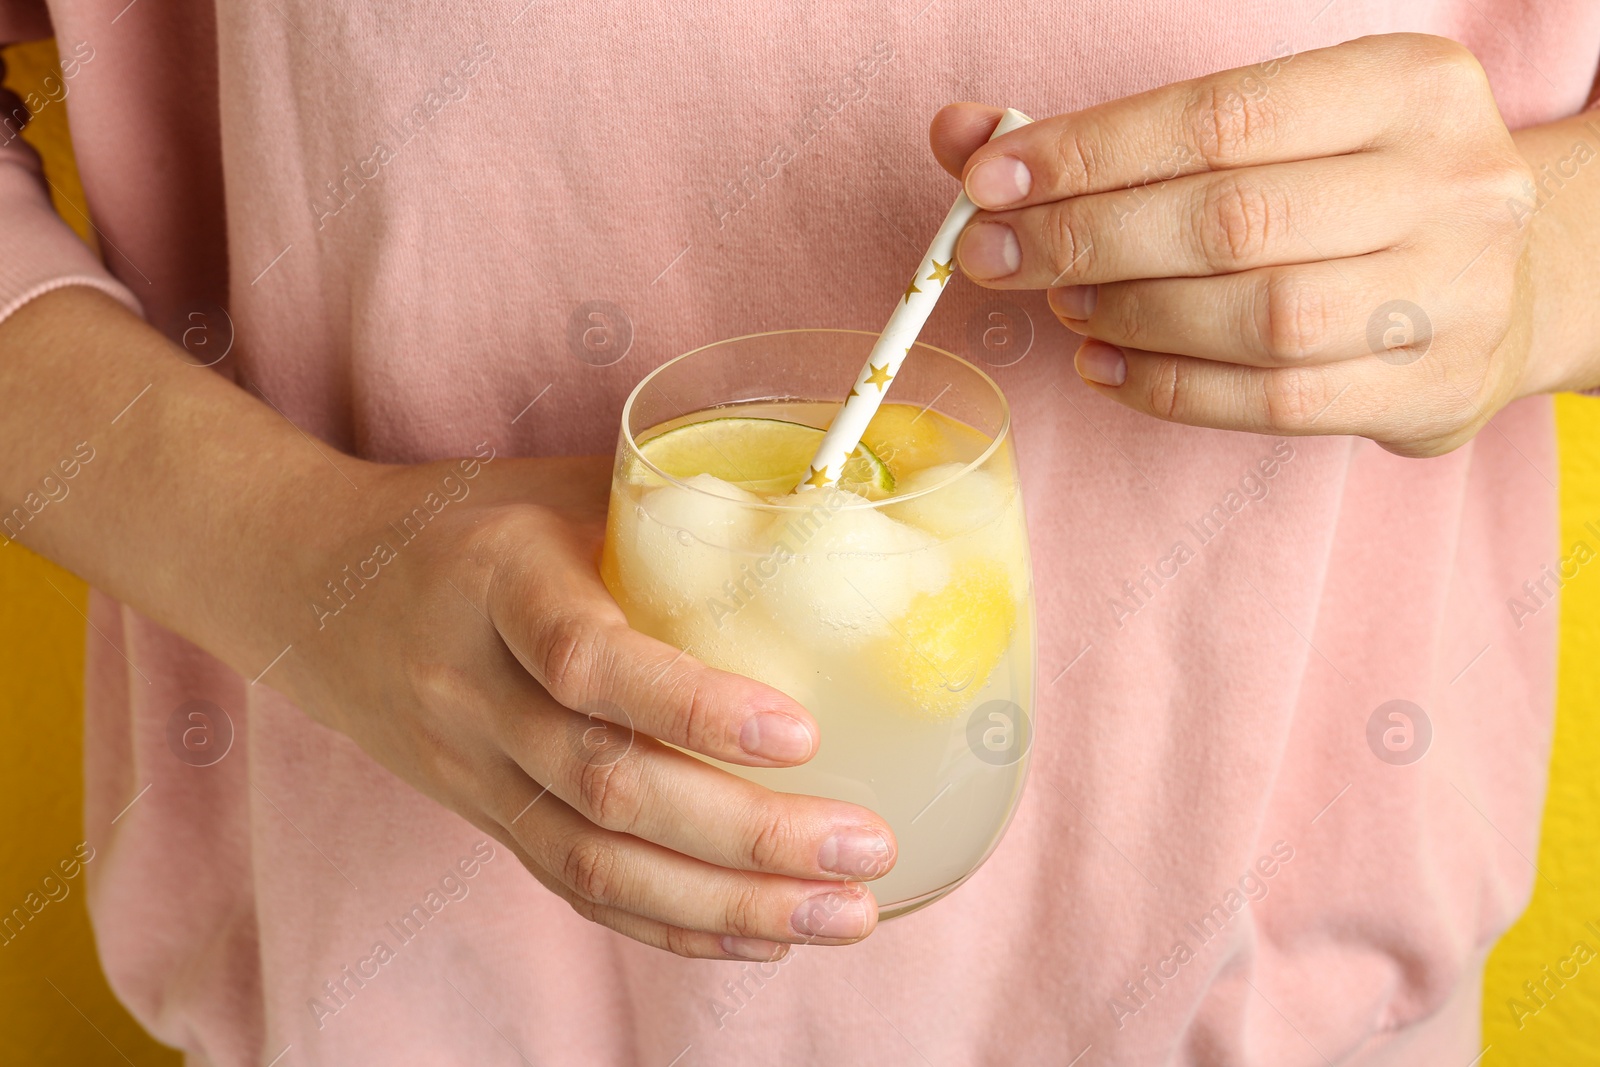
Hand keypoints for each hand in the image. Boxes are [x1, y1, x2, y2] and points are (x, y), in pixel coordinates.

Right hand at [272, 455, 895, 960]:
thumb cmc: (474, 521)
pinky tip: (762, 939)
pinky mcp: (485, 819)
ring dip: (728, 906)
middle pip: (603, 786)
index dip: (692, 706)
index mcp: (497, 580)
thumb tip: (843, 511)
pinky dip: (672, 926)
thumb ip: (682, 505)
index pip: (586, 659)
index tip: (802, 736)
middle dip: (746, 836)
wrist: (322, 591)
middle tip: (865, 847)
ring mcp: (471, 771)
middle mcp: (473, 689)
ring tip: (845, 914)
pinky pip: (575, 889)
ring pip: (594, 864)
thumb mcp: (565, 485)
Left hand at [933, 34, 1539, 456]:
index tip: (989, 180)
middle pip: (1230, 219)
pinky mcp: (1429, 391)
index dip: (1090, 152)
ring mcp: (1454, 294)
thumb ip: (1114, 135)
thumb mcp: (1264, 134)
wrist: (1509, 280)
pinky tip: (1103, 365)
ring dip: (1128, 315)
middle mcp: (1451, 182)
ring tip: (1064, 303)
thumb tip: (960, 133)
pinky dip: (1166, 388)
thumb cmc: (1350, 193)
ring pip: (1255, 317)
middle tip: (995, 254)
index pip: (1220, 117)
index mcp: (1408, 86)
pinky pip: (1271, 402)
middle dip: (1085, 238)